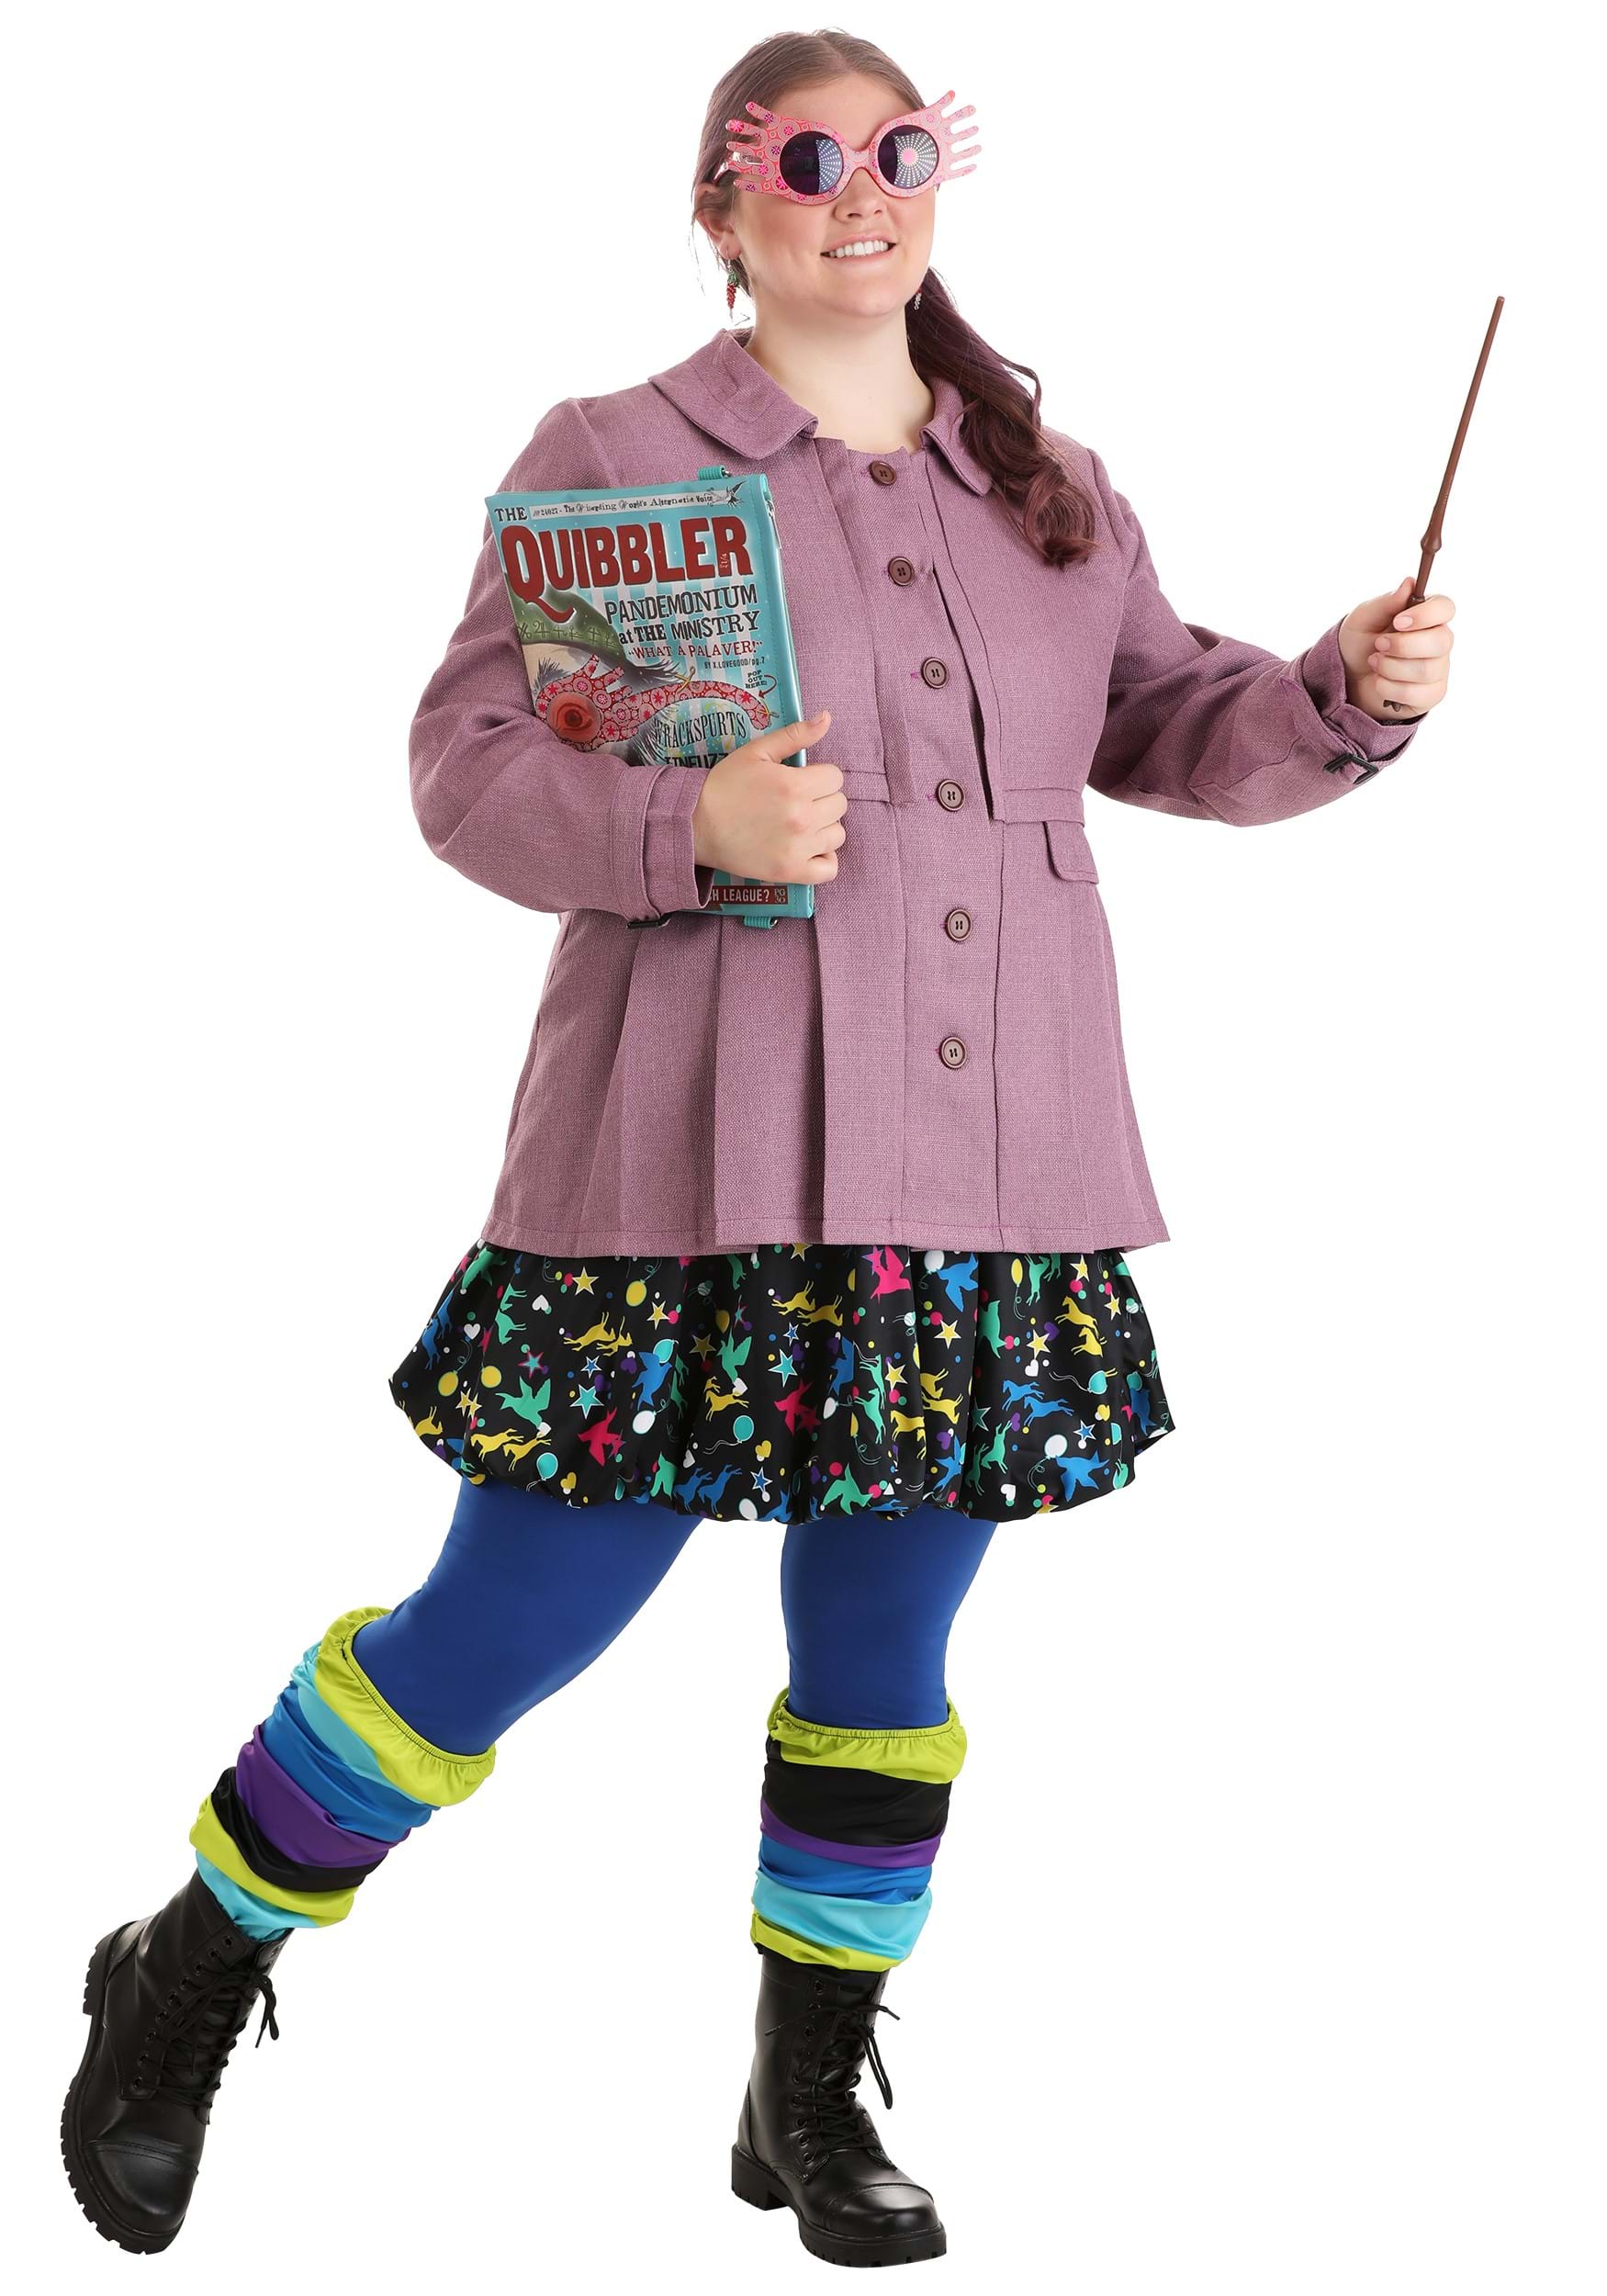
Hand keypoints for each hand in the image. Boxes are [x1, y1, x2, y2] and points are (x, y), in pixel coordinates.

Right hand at [691, 709, 846, 885]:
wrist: (696, 824)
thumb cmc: (725, 785)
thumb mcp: (757, 752)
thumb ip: (795, 735)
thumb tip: (827, 717)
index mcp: (795, 785)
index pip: (836, 777)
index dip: (820, 775)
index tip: (802, 781)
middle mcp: (801, 817)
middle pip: (839, 804)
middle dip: (822, 798)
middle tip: (798, 802)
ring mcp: (798, 847)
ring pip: (837, 835)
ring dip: (824, 827)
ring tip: (800, 824)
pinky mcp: (791, 871)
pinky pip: (830, 869)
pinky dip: (825, 859)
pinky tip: (810, 848)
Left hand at [1338, 577, 1454, 721]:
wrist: (1349, 677)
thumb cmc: (1359, 643)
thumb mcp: (1363, 618)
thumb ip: (1386, 602)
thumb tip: (1409, 582)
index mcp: (1427, 616)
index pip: (1446, 607)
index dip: (1426, 614)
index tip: (1399, 621)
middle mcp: (1438, 641)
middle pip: (1442, 641)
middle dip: (1403, 645)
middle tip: (1379, 644)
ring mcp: (1437, 669)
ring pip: (1426, 669)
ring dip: (1391, 667)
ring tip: (1374, 662)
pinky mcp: (1430, 694)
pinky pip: (1417, 693)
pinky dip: (1389, 688)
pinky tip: (1380, 682)